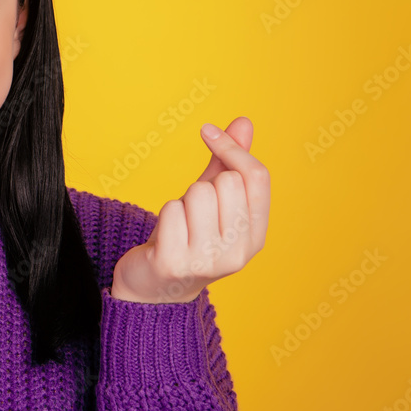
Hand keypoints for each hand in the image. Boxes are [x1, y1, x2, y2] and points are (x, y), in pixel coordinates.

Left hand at [110, 116, 269, 303]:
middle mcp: (238, 253)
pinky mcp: (174, 263)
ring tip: (178, 225)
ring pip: (198, 192)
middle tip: (192, 212)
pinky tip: (164, 237)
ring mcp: (207, 261)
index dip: (232, 147)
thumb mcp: (212, 201)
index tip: (207, 131)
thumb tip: (244, 122)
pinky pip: (171, 210)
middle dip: (202, 185)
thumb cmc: (185, 236)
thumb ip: (228, 164)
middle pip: (226, 181)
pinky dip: (164, 214)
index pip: (257, 177)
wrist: (153, 288)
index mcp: (256, 237)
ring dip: (181, 201)